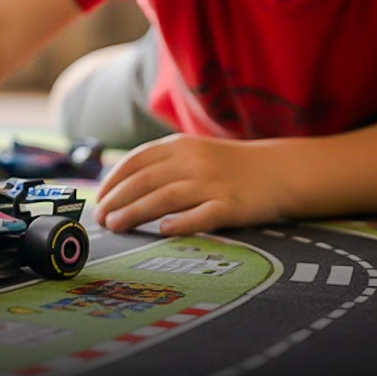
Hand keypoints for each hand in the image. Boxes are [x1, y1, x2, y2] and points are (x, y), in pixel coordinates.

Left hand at [94, 134, 283, 235]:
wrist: (278, 169)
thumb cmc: (224, 166)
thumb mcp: (190, 153)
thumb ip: (158, 165)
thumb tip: (114, 188)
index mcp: (179, 145)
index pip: (136, 161)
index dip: (113, 181)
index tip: (98, 199)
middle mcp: (194, 161)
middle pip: (145, 180)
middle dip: (117, 200)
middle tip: (100, 219)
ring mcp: (214, 183)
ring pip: (166, 197)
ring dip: (135, 212)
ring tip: (115, 226)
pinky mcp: (232, 205)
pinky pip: (203, 214)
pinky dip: (181, 222)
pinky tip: (162, 230)